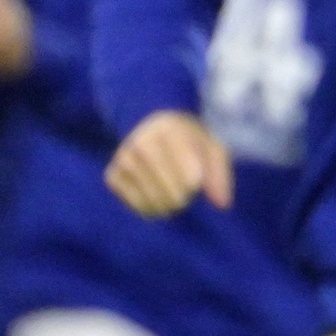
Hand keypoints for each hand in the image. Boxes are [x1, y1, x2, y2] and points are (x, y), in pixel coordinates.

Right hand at [106, 111, 234, 218]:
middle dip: (185, 196)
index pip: (191, 177)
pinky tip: (154, 191)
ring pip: (156, 203)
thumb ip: (219, 173)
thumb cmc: (187, 140)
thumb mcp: (210, 147)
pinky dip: (151, 207)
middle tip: (184, 183)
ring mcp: (123, 158)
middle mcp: (142, 141)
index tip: (196, 175)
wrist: (150, 128)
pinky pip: (139, 207)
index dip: (197, 182)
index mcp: (170, 128)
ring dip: (169, 204)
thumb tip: (222, 204)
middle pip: (175, 195)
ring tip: (170, 187)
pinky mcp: (112, 175)